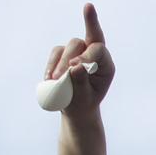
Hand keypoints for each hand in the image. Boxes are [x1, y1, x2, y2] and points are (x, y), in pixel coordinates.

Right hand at [43, 2, 115, 119]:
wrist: (75, 111)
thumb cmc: (83, 105)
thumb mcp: (84, 99)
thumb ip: (81, 83)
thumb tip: (74, 67)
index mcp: (106, 64)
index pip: (99, 48)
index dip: (88, 54)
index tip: (78, 60)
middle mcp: (94, 55)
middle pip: (81, 43)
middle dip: (71, 57)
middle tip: (65, 74)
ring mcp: (77, 52)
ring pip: (67, 45)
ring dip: (59, 61)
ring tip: (54, 80)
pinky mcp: (62, 54)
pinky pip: (55, 52)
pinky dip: (51, 63)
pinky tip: (49, 78)